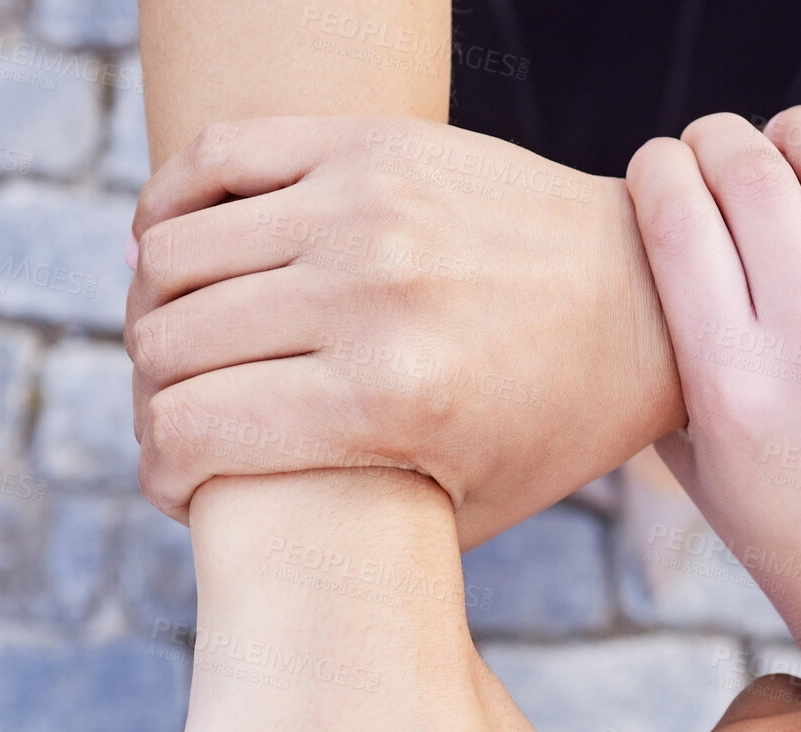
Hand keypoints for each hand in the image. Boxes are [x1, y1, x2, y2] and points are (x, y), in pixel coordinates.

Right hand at [124, 116, 682, 546]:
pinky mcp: (370, 144)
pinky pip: (214, 157)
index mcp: (389, 402)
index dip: (161, 472)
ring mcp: (364, 205)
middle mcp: (367, 295)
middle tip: (184, 418)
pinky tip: (181, 253)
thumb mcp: (468, 510)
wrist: (644, 300)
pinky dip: (172, 209)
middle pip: (168, 345)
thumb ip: (356, 518)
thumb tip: (238, 508)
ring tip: (188, 347)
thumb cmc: (555, 423)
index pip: (188, 431)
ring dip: (156, 313)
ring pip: (172, 254)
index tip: (179, 484)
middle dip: (155, 399)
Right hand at [627, 104, 800, 691]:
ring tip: (786, 135)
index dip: (655, 169)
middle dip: (716, 138)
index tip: (654, 169)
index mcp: (732, 389)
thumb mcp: (698, 467)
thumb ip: (667, 365)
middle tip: (711, 143)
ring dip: (800, 128)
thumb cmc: (787, 535)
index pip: (677, 221)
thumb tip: (657, 253)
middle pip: (752, 177)